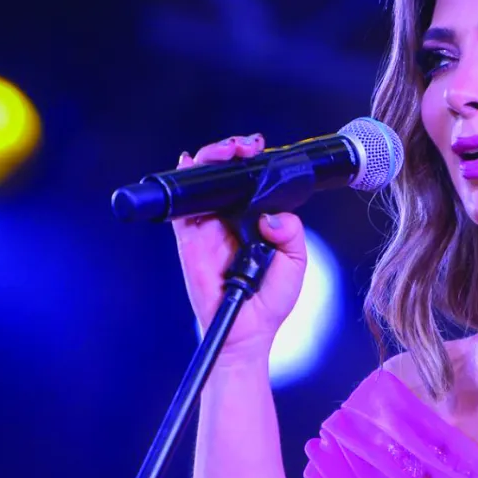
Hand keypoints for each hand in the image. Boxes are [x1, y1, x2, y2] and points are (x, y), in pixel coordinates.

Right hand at [170, 134, 307, 361]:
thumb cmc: (270, 300)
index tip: (260, 149)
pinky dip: (184, 186)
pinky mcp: (190, 242)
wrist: (249, 331)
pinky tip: (189, 163)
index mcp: (251, 222)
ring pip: (201, 185)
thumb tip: (272, 216)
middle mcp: (227, 222)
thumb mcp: (295, 260)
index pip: (247, 183)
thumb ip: (292, 233)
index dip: (250, 163)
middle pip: (221, 177)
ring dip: (210, 160)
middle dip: (230, 153)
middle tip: (244, 146)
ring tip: (227, 150)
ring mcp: (206, 230)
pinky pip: (181, 210)